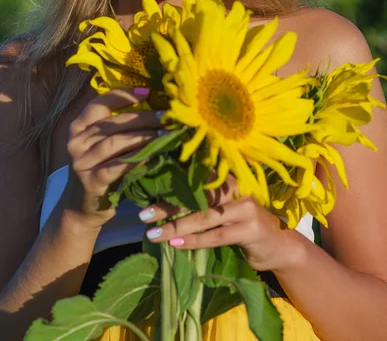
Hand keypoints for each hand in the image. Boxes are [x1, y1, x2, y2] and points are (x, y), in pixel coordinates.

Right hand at [62, 88, 161, 230]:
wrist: (82, 208)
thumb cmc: (100, 169)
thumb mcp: (101, 145)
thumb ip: (116, 126)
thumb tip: (151, 103)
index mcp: (78, 127)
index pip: (99, 103)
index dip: (123, 95)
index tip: (147, 92)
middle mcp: (76, 142)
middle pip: (113, 123)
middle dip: (142, 117)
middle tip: (166, 116)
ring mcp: (81, 163)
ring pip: (116, 142)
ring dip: (143, 136)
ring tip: (164, 133)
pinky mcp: (92, 182)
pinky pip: (117, 166)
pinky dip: (137, 158)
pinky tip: (153, 155)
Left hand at [139, 176, 300, 273]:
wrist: (280, 246)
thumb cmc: (245, 226)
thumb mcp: (225, 209)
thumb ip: (204, 202)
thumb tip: (164, 203)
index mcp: (227, 179)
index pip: (195, 178)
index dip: (171, 183)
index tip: (147, 190)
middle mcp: (236, 187)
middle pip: (195, 196)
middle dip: (167, 206)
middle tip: (143, 214)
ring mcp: (245, 207)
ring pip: (203, 216)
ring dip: (175, 226)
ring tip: (153, 233)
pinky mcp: (250, 228)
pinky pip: (215, 236)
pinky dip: (194, 240)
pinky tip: (176, 244)